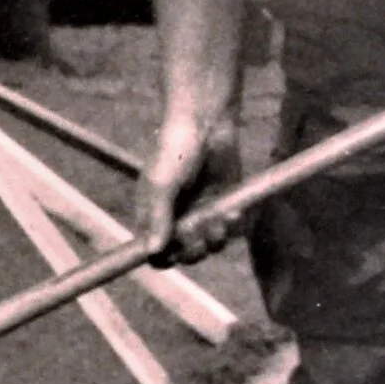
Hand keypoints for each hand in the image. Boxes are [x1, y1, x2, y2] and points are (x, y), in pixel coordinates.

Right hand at [136, 109, 244, 264]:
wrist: (207, 124)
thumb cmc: (175, 151)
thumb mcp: (161, 184)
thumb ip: (157, 217)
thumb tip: (151, 252)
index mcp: (154, 216)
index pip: (154, 252)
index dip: (162, 258)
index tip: (173, 254)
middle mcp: (177, 219)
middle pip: (184, 255)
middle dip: (193, 251)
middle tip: (199, 236)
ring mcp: (202, 214)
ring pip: (209, 247)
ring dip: (215, 240)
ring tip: (220, 220)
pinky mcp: (225, 207)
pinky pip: (231, 232)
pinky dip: (233, 227)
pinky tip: (234, 211)